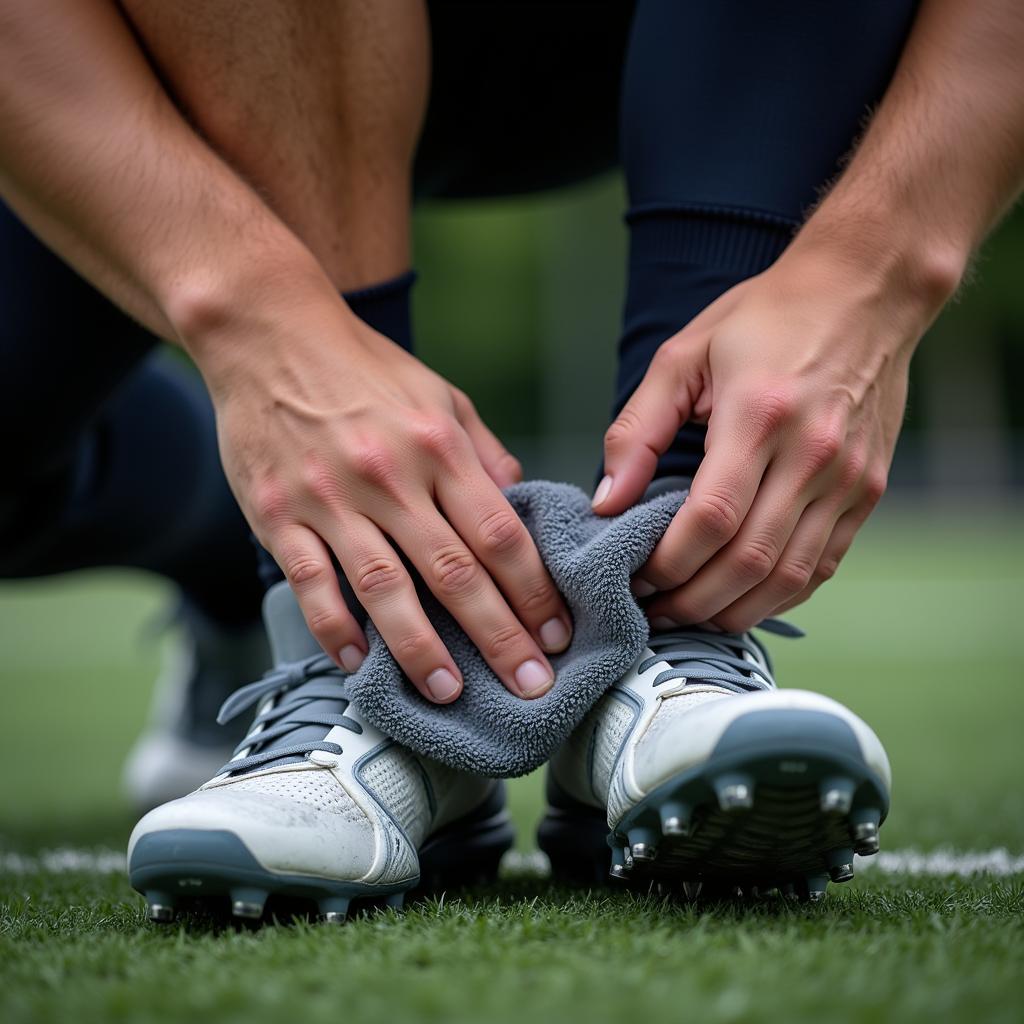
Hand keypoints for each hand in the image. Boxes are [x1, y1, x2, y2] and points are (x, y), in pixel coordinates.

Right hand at [196, 291, 571, 702]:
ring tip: (452, 693)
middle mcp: (388, 475)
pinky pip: (310, 584)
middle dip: (499, 636)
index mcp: (438, 446)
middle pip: (454, 572)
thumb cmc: (364, 369)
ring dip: (422, 649)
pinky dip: (335, 630)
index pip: (499, 533)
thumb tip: (520, 505)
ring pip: (384, 589)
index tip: (558, 632)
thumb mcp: (441, 396)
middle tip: (530, 685)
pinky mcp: (277, 514)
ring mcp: (329, 498)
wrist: (269, 334)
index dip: (533, 590)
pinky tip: (360, 666)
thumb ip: (483, 454)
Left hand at [592, 244, 935, 631]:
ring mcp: (847, 479)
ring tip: (689, 613)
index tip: (635, 576)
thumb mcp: (683, 356)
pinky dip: (777, 596)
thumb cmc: (767, 318)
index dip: (667, 563)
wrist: (865, 293)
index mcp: (759, 415)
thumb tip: (607, 501)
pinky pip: (821, 566)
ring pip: (787, 578)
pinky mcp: (867, 492)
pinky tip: (741, 598)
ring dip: (732, 611)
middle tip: (652, 608)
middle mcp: (812, 454)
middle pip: (747, 562)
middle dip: (690, 600)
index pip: (709, 519)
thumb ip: (637, 431)